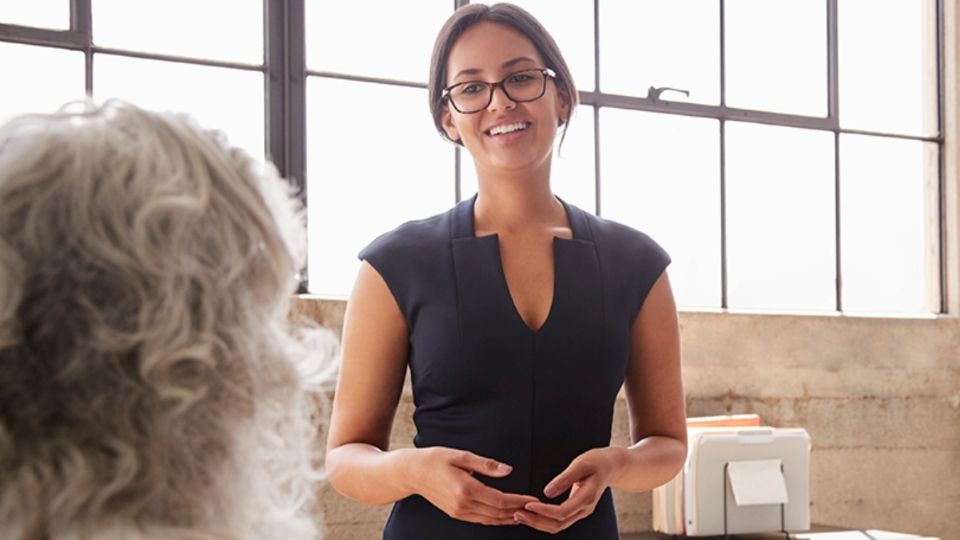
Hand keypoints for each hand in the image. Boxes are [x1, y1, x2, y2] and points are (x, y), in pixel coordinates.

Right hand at [409, 447, 539, 525]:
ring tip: (525, 513)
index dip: (518, 501)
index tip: (532, 498)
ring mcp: (458, 512)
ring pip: (490, 520)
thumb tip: (508, 470)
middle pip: (497, 513)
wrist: (412, 473)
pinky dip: (495, 519)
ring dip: (509, 518)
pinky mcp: (456, 514)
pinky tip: (505, 515)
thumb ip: (487, 465)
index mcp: (466, 489)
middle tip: (535, 507)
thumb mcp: (462, 456)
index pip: (500, 500)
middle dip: (518, 511)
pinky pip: (480, 520)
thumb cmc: (436, 460)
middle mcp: (463, 504)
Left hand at [514, 447, 621, 532]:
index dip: (543, 511)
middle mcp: (584, 509)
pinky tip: (532, 513)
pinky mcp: (577, 509)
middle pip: (558, 524)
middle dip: (536, 521)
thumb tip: (547, 492)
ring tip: (520, 515)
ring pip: (558, 525)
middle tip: (517, 513)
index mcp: (586, 498)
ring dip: (538, 522)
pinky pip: (559, 520)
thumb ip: (564, 478)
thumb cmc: (597, 462)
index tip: (527, 505)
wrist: (612, 466)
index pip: (561, 512)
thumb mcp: (581, 464)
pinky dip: (544, 519)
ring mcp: (581, 511)